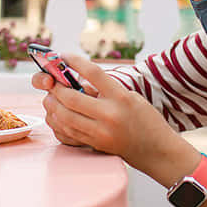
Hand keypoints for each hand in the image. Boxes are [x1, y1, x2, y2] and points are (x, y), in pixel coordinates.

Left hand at [34, 54, 199, 185]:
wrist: (157, 150)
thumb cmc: (145, 119)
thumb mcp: (130, 97)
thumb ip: (105, 90)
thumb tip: (76, 83)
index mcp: (121, 97)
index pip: (93, 72)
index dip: (74, 61)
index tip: (64, 56)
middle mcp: (110, 114)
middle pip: (71, 97)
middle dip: (55, 88)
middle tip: (50, 81)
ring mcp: (101, 132)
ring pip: (65, 116)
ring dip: (52, 105)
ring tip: (50, 98)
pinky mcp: (95, 145)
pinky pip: (69, 132)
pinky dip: (58, 121)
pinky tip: (56, 114)